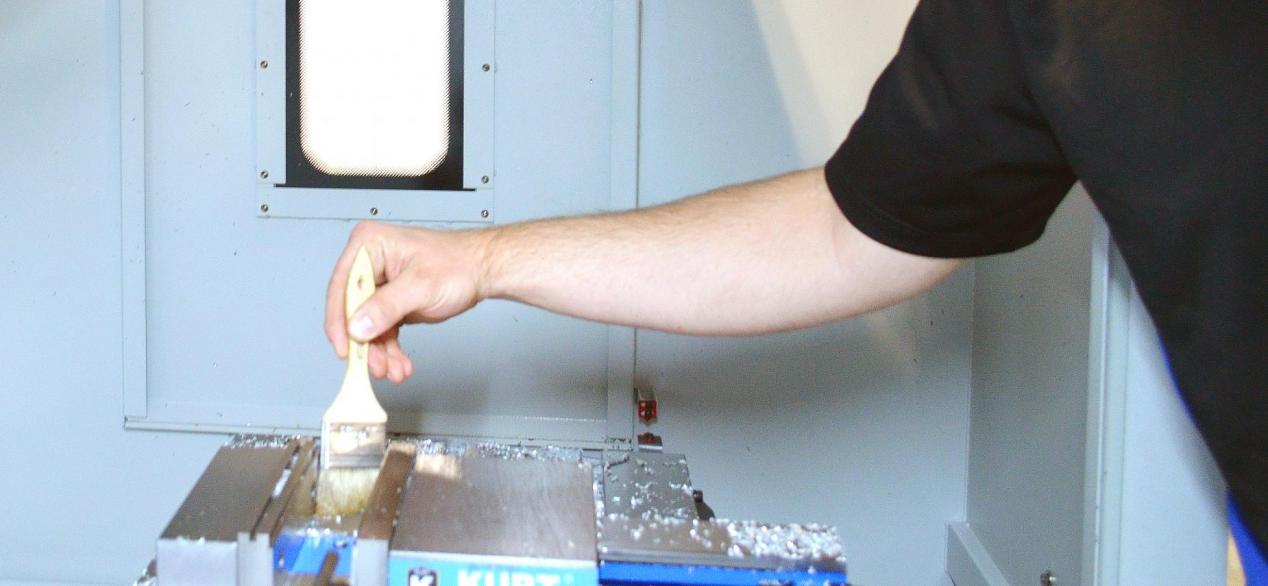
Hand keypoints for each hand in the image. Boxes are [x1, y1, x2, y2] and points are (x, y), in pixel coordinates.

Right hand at [324, 221, 492, 382]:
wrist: (482, 270)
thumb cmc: (459, 263)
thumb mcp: (420, 285)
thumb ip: (386, 307)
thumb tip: (357, 326)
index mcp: (369, 245)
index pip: (342, 287)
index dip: (340, 320)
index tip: (345, 347)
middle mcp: (369, 263)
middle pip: (353, 310)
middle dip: (366, 343)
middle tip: (374, 366)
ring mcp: (378, 284)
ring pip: (367, 326)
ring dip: (379, 352)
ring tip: (392, 369)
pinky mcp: (389, 302)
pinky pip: (381, 330)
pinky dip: (390, 349)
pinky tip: (398, 363)